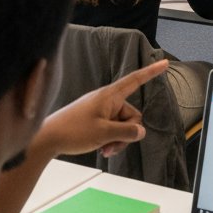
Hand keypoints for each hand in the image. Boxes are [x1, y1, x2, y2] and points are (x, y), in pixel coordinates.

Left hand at [40, 59, 169, 157]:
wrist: (48, 138)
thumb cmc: (73, 131)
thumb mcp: (104, 134)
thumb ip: (127, 132)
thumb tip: (141, 131)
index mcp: (110, 96)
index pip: (135, 80)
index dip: (151, 72)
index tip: (165, 63)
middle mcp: (107, 100)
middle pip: (131, 115)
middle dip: (127, 133)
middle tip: (111, 146)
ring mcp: (100, 110)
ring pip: (122, 125)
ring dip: (117, 139)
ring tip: (104, 150)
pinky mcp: (94, 119)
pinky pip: (111, 128)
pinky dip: (110, 139)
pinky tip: (102, 149)